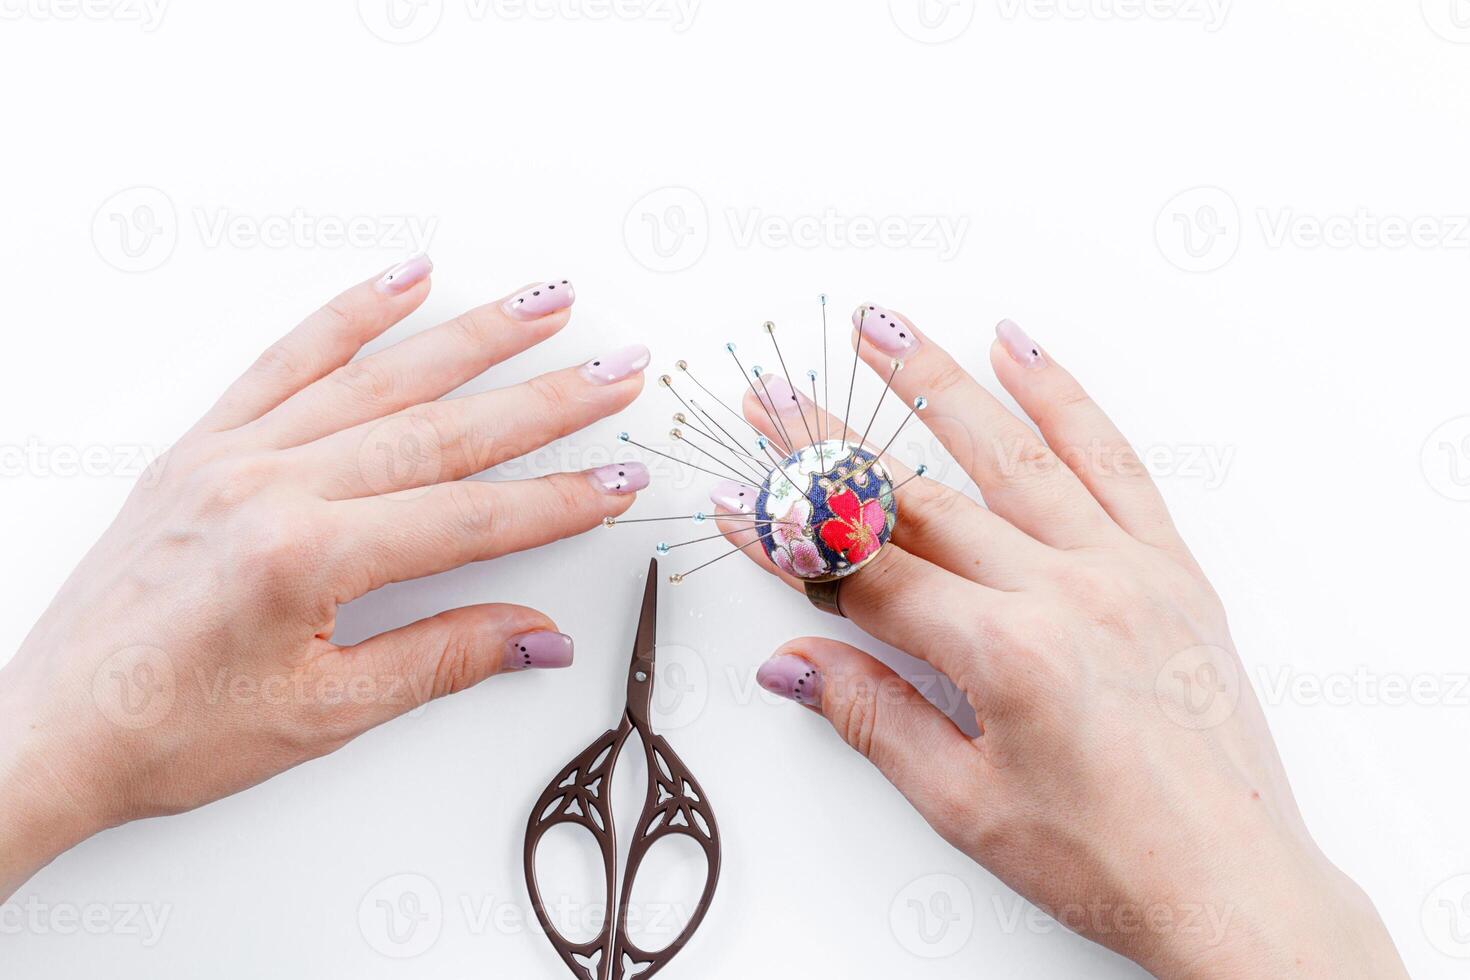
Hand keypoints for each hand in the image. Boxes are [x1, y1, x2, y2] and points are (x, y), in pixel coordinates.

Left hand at [0, 258, 650, 899]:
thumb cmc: (167, 732)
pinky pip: (286, 358)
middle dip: (544, 400)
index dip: (558, 501)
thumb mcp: (323, 713)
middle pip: (440, 430)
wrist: (49, 730)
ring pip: (376, 377)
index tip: (620, 482)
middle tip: (616, 371)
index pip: (468, 518)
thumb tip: (537, 638)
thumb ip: (441, 661)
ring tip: (542, 305)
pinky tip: (403, 279)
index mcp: (302, 558)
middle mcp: (269, 486)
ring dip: (470, 337)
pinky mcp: (203, 444)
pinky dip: (349, 314)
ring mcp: (233, 454)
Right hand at [712, 307, 1407, 978]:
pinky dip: (1063, 398)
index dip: (791, 537)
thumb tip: (792, 663)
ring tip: (880, 330)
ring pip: (1011, 451)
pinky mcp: (1170, 567)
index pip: (866, 573)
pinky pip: (1112, 460)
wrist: (1233, 884)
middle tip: (776, 395)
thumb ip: (873, 718)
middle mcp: (1067, 593)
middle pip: (921, 499)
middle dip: (831, 446)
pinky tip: (1019, 350)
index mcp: (1007, 656)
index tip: (739, 501)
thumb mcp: (966, 806)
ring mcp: (1124, 569)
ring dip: (935, 383)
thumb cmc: (1109, 861)